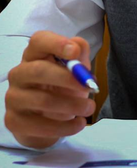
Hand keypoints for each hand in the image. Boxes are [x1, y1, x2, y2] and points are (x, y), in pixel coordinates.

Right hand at [4, 31, 94, 148]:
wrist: (49, 120)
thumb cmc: (62, 88)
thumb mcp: (75, 71)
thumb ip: (79, 56)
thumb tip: (77, 45)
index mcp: (35, 56)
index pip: (38, 41)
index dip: (56, 43)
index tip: (74, 52)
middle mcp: (19, 74)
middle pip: (38, 70)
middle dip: (67, 78)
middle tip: (90, 86)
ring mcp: (14, 98)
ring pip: (42, 100)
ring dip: (72, 105)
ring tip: (89, 108)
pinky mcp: (14, 121)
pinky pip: (39, 125)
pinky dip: (64, 126)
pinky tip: (78, 124)